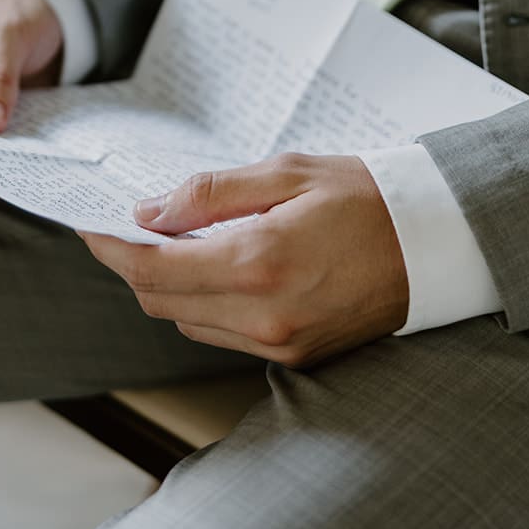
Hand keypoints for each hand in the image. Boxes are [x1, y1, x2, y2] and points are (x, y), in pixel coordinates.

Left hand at [80, 153, 408, 366]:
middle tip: (130, 224)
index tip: (90, 224)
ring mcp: (281, 343)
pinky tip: (217, 266)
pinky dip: (205, 303)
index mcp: (259, 260)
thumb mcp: (287, 172)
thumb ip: (212, 193)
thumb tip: (149, 212)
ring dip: (170, 285)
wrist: (438, 243)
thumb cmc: (365, 196)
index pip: (153, 268)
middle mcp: (264, 314)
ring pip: (188, 321)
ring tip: (178, 240)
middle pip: (161, 300)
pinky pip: (224, 334)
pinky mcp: (295, 356)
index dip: (111, 247)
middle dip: (135, 264)